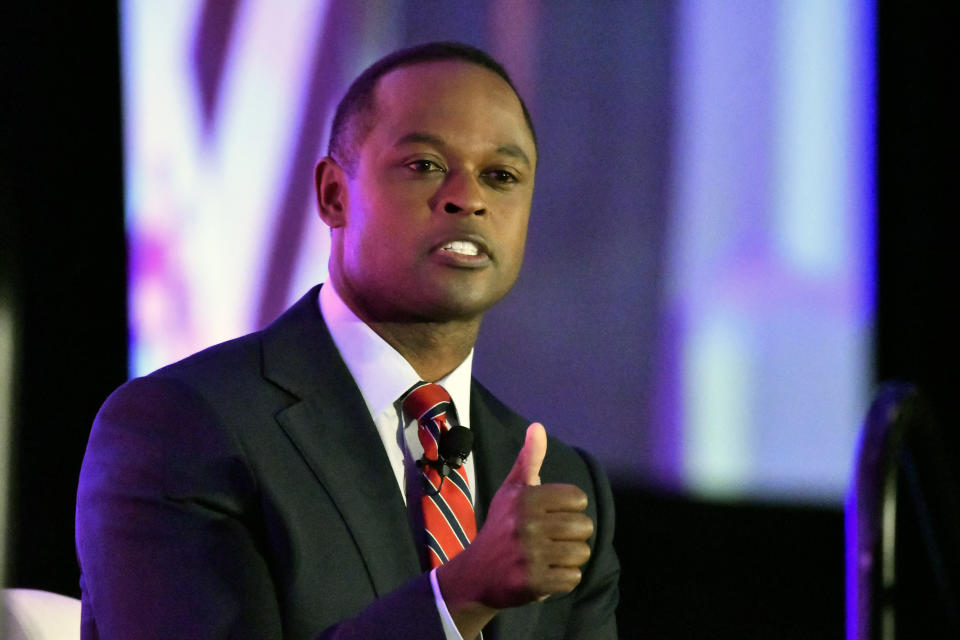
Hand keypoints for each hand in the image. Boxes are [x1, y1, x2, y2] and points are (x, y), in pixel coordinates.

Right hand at [438, 423, 593, 634]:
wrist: (475, 574)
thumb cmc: (500, 527)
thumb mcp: (511, 491)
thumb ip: (529, 460)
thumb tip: (538, 426)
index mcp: (525, 498)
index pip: (578, 499)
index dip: (569, 509)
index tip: (551, 517)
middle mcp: (527, 524)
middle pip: (584, 527)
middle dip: (573, 536)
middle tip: (551, 540)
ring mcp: (529, 554)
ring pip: (582, 553)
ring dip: (569, 558)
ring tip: (549, 557)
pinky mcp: (533, 582)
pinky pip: (573, 578)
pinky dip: (563, 579)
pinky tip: (546, 574)